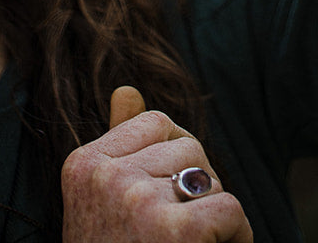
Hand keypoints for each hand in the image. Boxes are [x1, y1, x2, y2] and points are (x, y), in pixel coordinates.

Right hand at [62, 101, 252, 242]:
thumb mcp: (106, 203)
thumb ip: (120, 147)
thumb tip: (127, 89)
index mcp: (83, 165)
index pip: (156, 123)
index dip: (173, 163)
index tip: (157, 208)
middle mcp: (103, 176)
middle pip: (187, 147)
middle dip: (195, 187)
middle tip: (173, 236)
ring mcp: (134, 199)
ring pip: (208, 175)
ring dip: (213, 211)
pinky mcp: (170, 229)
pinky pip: (228, 207)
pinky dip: (234, 236)